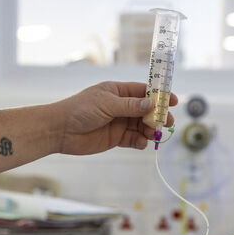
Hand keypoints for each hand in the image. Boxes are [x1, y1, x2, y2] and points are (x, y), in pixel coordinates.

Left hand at [54, 82, 176, 154]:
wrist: (60, 130)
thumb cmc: (80, 110)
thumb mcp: (107, 104)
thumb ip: (130, 106)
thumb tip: (151, 103)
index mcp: (118, 92)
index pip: (143, 91)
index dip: (159, 96)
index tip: (172, 101)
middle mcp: (120, 106)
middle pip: (146, 110)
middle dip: (158, 116)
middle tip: (168, 122)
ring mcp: (119, 122)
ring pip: (141, 126)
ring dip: (150, 130)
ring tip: (154, 135)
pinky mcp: (116, 138)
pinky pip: (133, 139)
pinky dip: (140, 141)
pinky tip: (141, 143)